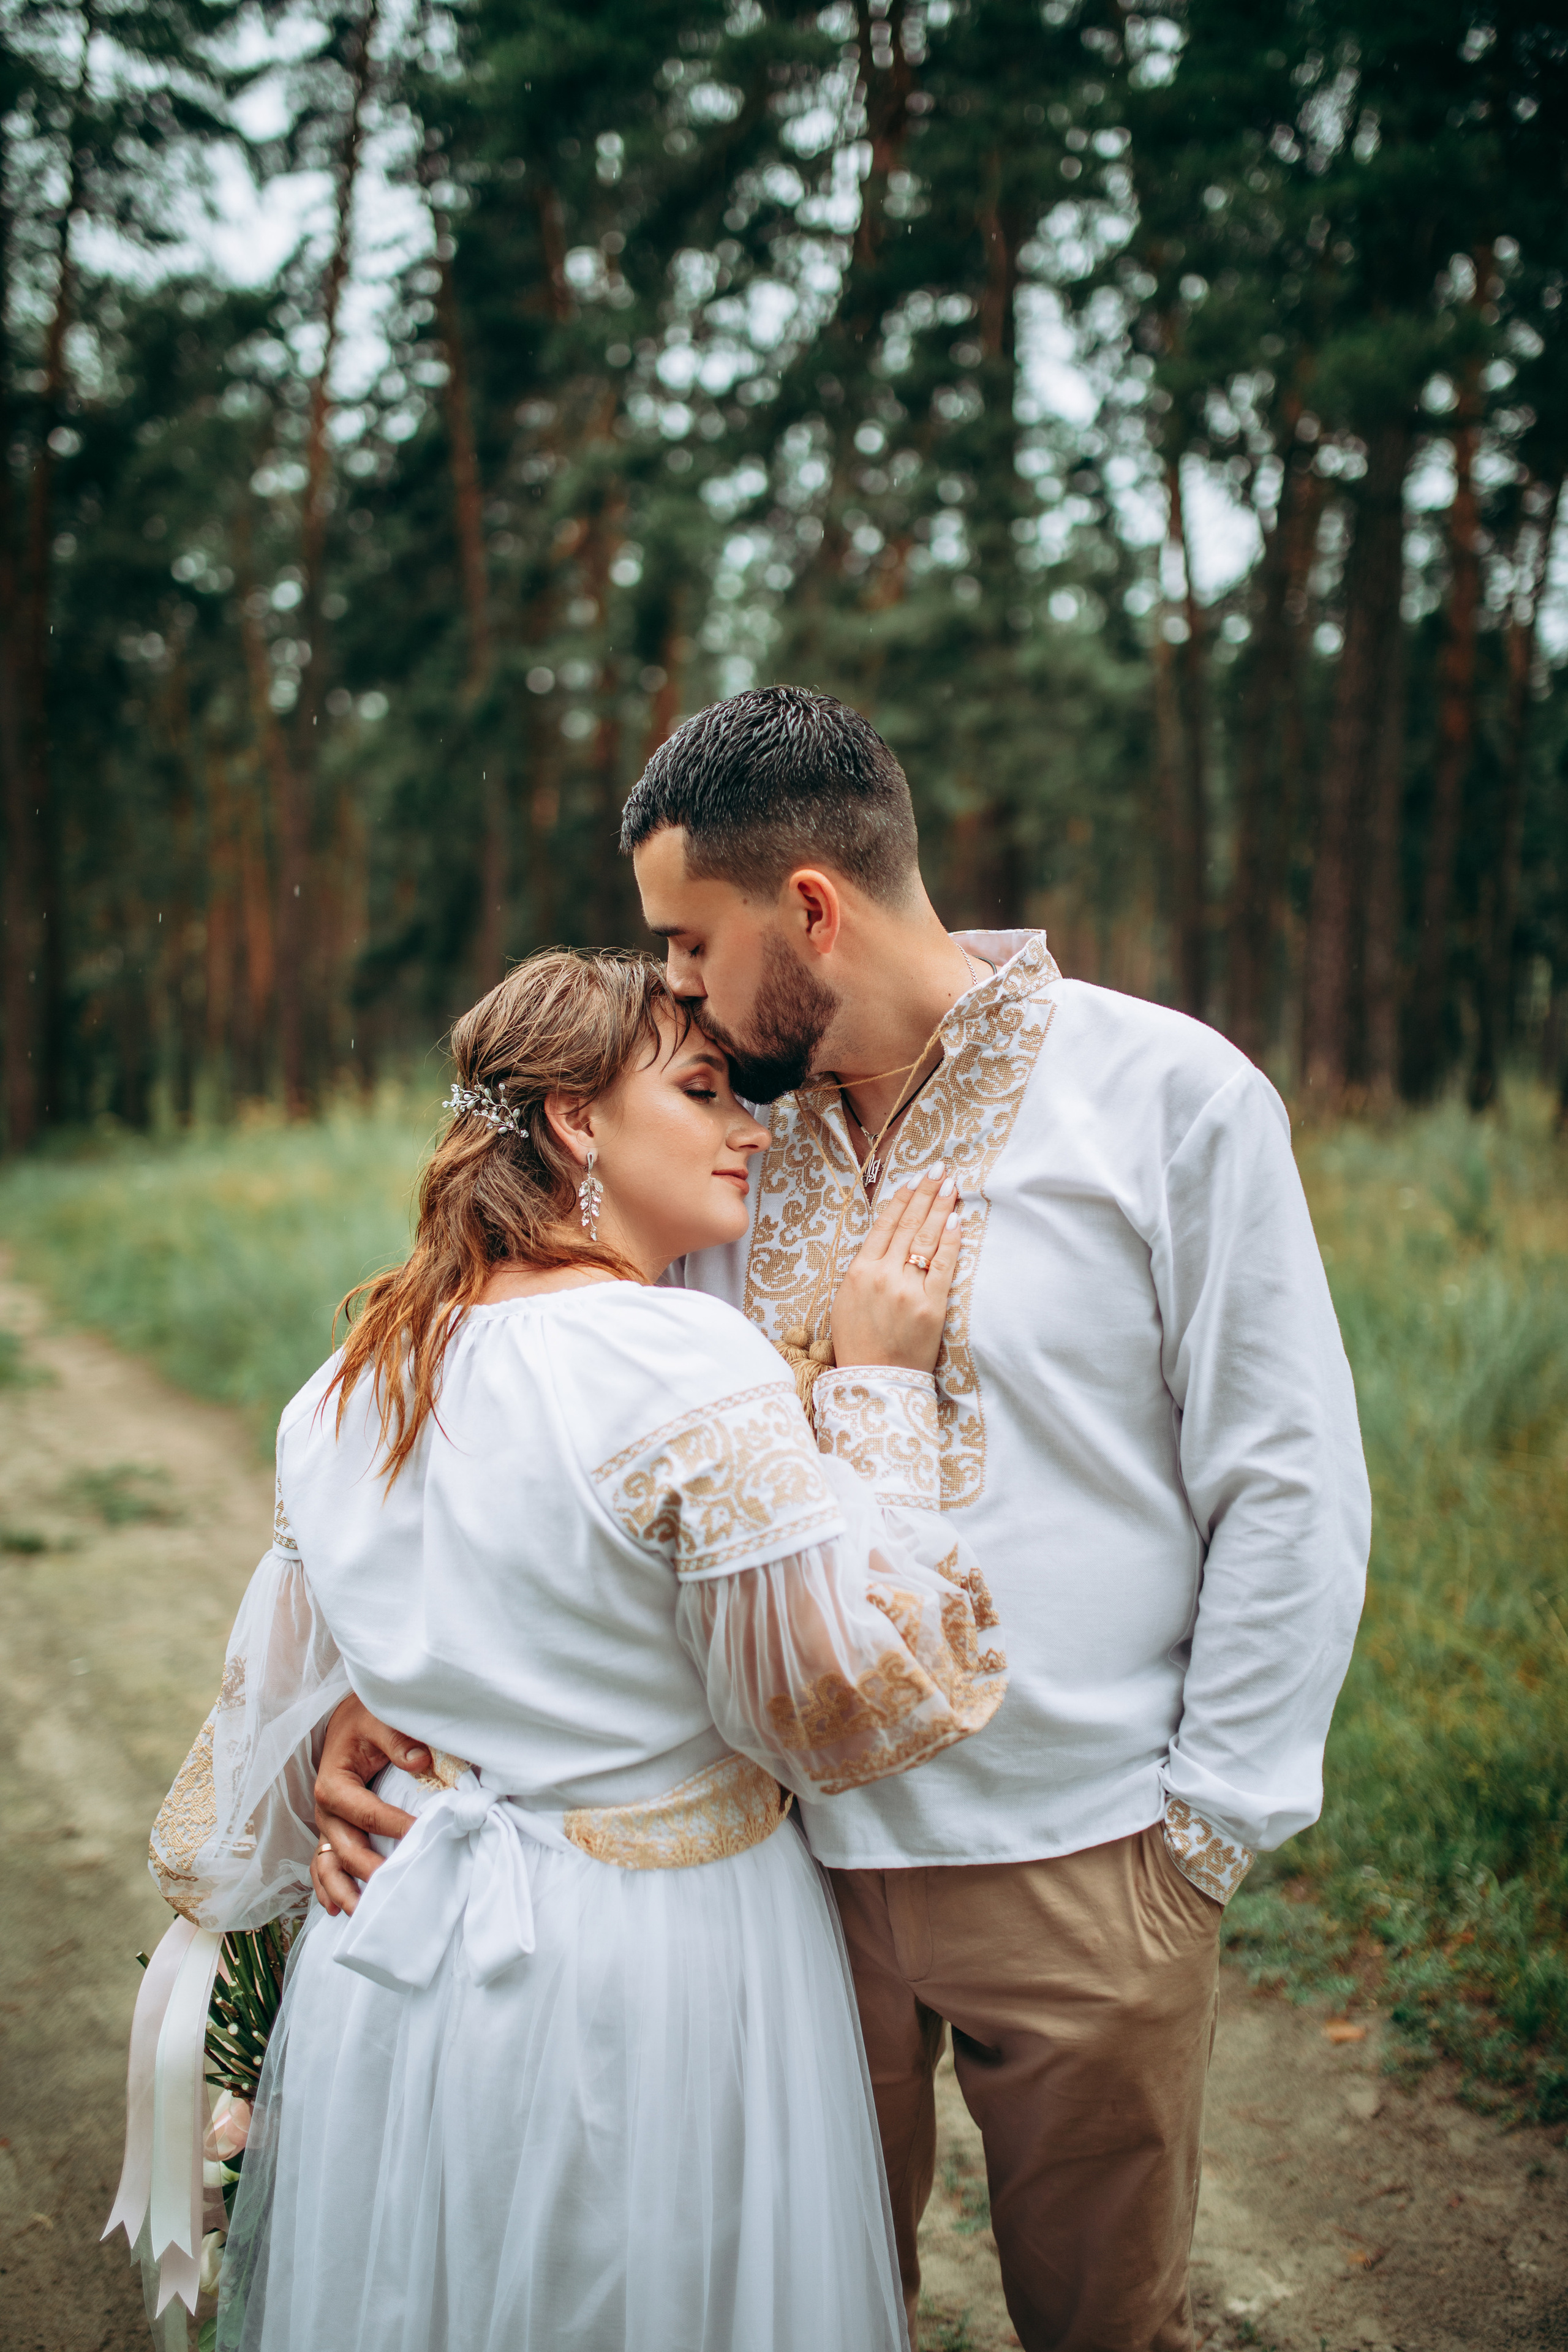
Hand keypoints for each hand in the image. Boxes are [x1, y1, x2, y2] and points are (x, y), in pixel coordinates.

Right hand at [311, 1694, 431, 1916]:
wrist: (346, 1720)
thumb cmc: (364, 1719)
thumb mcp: (378, 1720)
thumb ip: (397, 1740)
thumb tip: (420, 1762)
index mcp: (334, 1784)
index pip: (367, 1813)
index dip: (395, 1826)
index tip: (422, 1835)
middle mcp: (325, 1810)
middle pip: (346, 1848)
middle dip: (369, 1870)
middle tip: (395, 1885)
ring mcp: (327, 1825)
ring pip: (329, 1865)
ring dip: (343, 1891)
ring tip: (362, 1912)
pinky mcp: (332, 1832)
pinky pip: (323, 1865)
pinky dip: (327, 1888)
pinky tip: (336, 1910)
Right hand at [831, 1167, 962, 1374]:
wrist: (875, 1379)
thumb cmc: (859, 1342)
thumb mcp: (847, 1299)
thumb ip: (865, 1269)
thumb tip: (885, 1239)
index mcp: (859, 1272)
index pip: (884, 1225)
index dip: (900, 1200)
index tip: (912, 1180)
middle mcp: (883, 1275)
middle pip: (908, 1225)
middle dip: (925, 1193)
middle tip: (940, 1169)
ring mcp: (908, 1289)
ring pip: (926, 1239)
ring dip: (940, 1207)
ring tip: (951, 1184)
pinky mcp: (931, 1305)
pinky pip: (943, 1265)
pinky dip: (950, 1240)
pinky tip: (956, 1218)